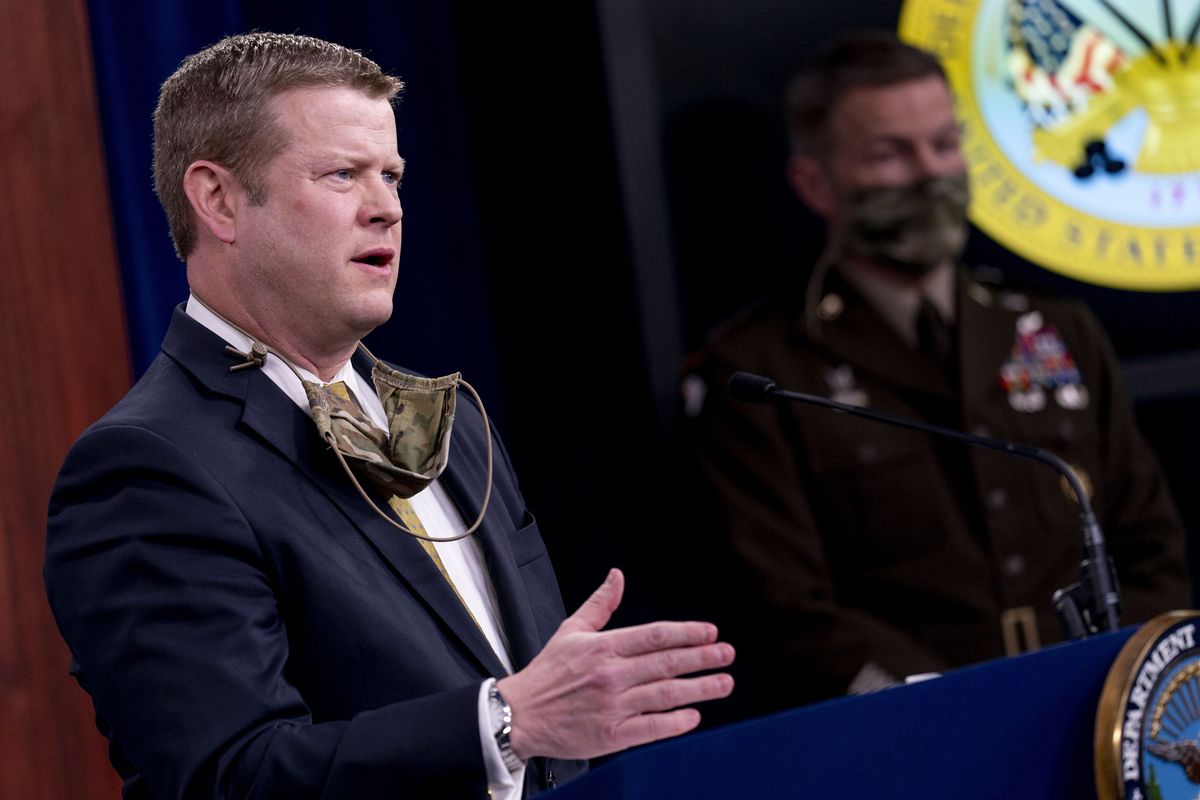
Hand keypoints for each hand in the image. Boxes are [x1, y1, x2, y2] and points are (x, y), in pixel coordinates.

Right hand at [496, 568, 733, 759]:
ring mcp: (613, 706)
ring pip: (666, 694)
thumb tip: (617, 576)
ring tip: (724, 682)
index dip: (687, 633)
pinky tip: (694, 716)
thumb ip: (600, 604)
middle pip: (667, 663)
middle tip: (727, 654)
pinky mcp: (611, 735)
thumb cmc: (547, 674)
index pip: (655, 635)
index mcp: (603, 647)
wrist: (519, 715)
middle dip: (703, 658)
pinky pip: (652, 728)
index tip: (710, 632)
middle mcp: (611, 675)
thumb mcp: (571, 630)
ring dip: (700, 689)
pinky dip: (676, 722)